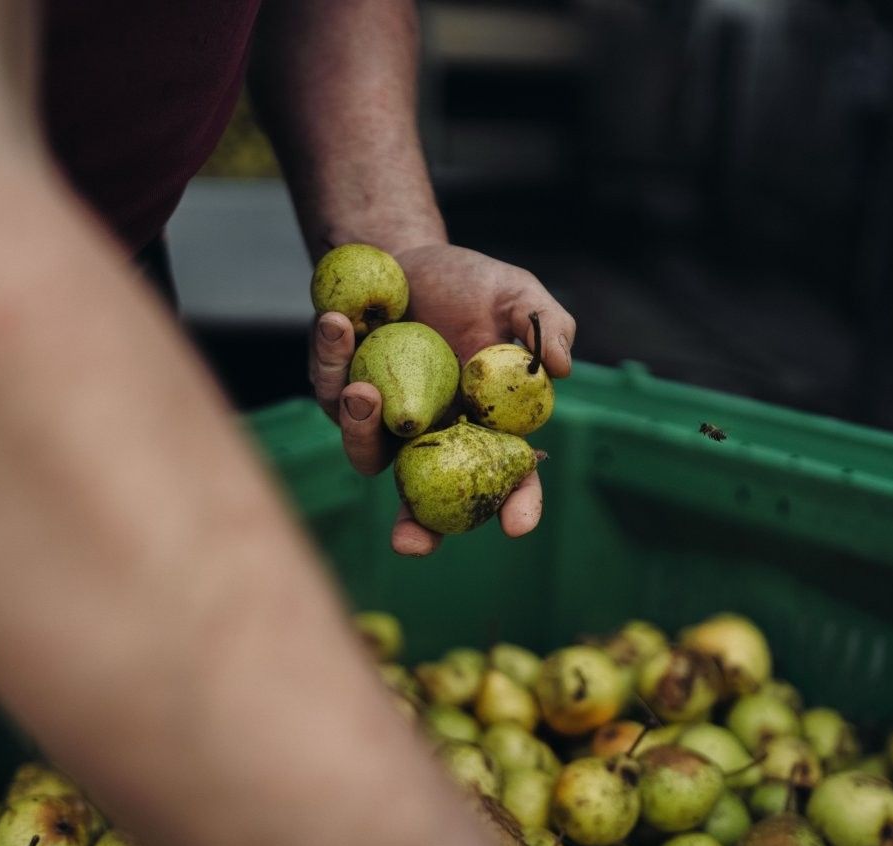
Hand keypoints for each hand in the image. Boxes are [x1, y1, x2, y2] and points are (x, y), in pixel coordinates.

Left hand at [309, 244, 575, 556]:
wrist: (404, 257)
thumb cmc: (469, 283)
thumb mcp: (517, 294)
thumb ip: (545, 325)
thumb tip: (560, 368)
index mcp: (484, 424)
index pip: (507, 476)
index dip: (516, 504)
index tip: (516, 526)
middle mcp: (433, 435)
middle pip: (427, 500)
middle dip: (417, 530)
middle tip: (409, 542)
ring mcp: (385, 422)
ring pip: (368, 453)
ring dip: (362, 429)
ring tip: (362, 388)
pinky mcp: (341, 394)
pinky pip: (332, 395)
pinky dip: (332, 361)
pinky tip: (338, 323)